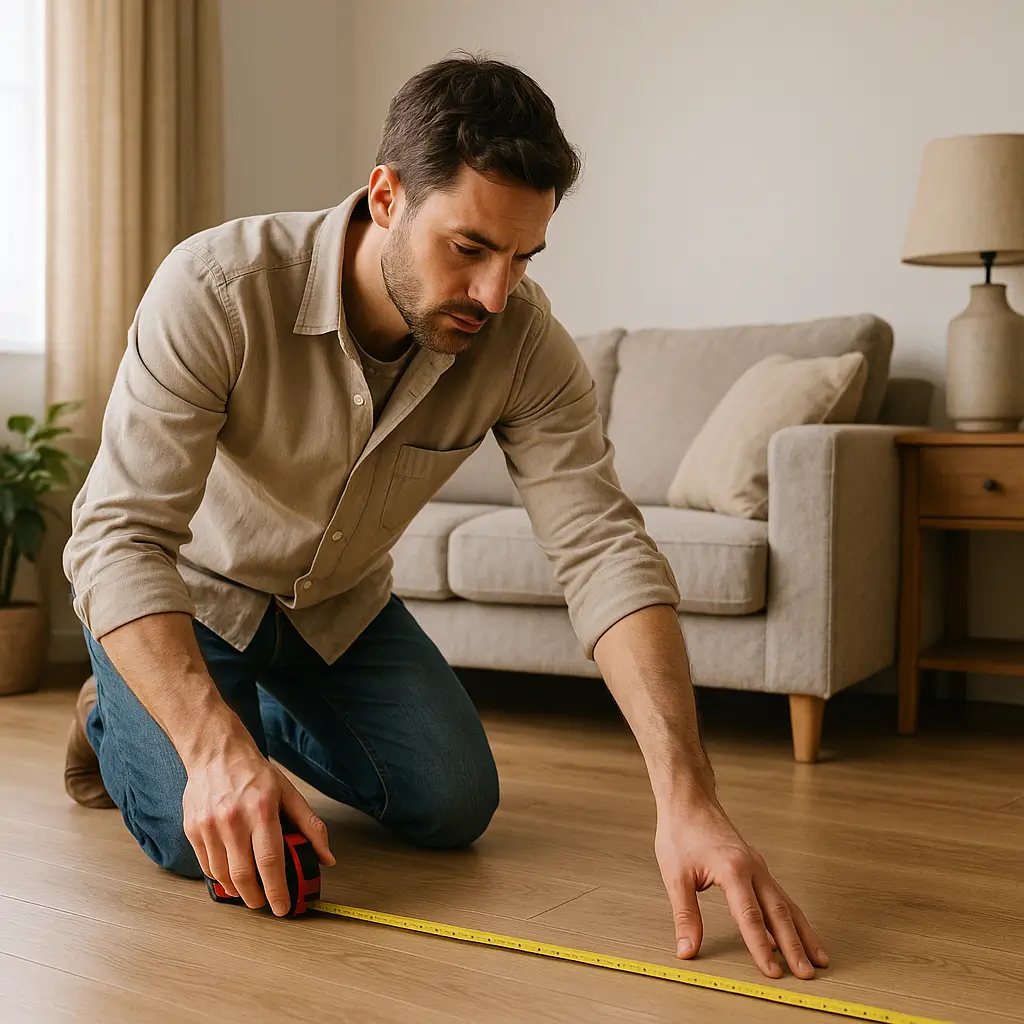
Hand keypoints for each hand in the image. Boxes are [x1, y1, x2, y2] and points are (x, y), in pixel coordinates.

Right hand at [182, 735, 335, 915]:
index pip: (271, 861)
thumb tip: (327, 857)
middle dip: (257, 898)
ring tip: (249, 892)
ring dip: (238, 891)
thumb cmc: (255, 774)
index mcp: (262, 810)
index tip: (283, 907)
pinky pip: (206, 866)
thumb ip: (310, 826)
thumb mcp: (289, 793)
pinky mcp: (193, 830)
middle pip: (244, 875)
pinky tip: (230, 876)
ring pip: (223, 875)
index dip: (278, 890)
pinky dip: (220, 877)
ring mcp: (210, 826)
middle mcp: (234, 820)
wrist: (217, 754)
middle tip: (265, 904)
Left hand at [655, 797, 828, 979]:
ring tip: (818, 958)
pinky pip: (777, 895)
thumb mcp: (675, 876)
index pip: (750, 917)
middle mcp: (752, 868)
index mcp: (733, 869)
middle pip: (779, 912)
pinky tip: (789, 935)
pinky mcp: (755, 866)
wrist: (689, 800)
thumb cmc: (681, 832)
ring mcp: (757, 866)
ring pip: (785, 903)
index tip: (772, 973)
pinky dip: (788, 917)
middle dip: (795, 946)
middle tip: (807, 974)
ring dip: (802, 932)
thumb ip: (685, 915)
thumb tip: (687, 949)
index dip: (761, 948)